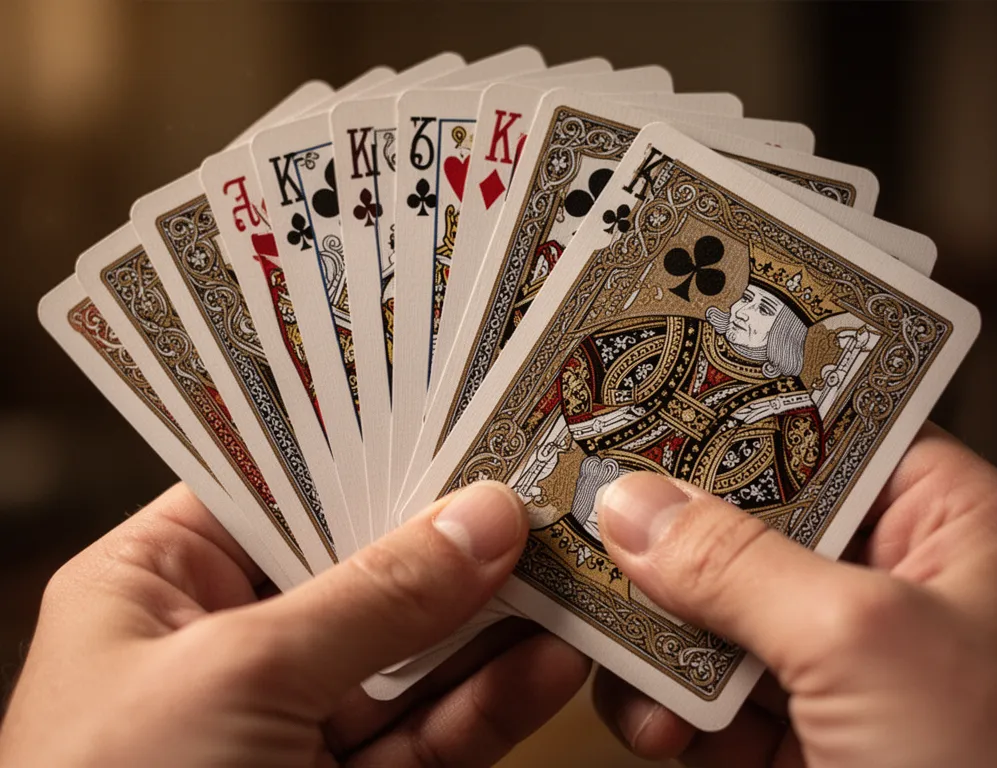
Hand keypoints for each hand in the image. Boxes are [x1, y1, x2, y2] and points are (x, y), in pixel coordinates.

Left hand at [0, 481, 589, 766]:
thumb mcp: (238, 678)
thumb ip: (371, 599)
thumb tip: (479, 521)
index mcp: (159, 587)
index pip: (276, 484)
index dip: (367, 445)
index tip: (456, 410)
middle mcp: (229, 644)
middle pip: (361, 563)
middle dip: (448, 532)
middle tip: (537, 483)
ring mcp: (295, 722)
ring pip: (413, 650)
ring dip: (493, 614)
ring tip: (567, 567)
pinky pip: (435, 731)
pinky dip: (494, 697)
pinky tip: (550, 658)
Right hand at [591, 423, 996, 767]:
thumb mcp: (865, 644)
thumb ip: (739, 562)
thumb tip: (638, 508)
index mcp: (945, 529)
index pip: (826, 430)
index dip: (737, 409)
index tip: (650, 395)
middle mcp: (888, 588)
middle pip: (747, 520)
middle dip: (671, 532)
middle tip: (597, 512)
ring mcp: (835, 668)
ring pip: (710, 610)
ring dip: (654, 631)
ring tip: (621, 639)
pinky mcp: (796, 736)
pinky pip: (702, 694)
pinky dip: (663, 710)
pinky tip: (654, 721)